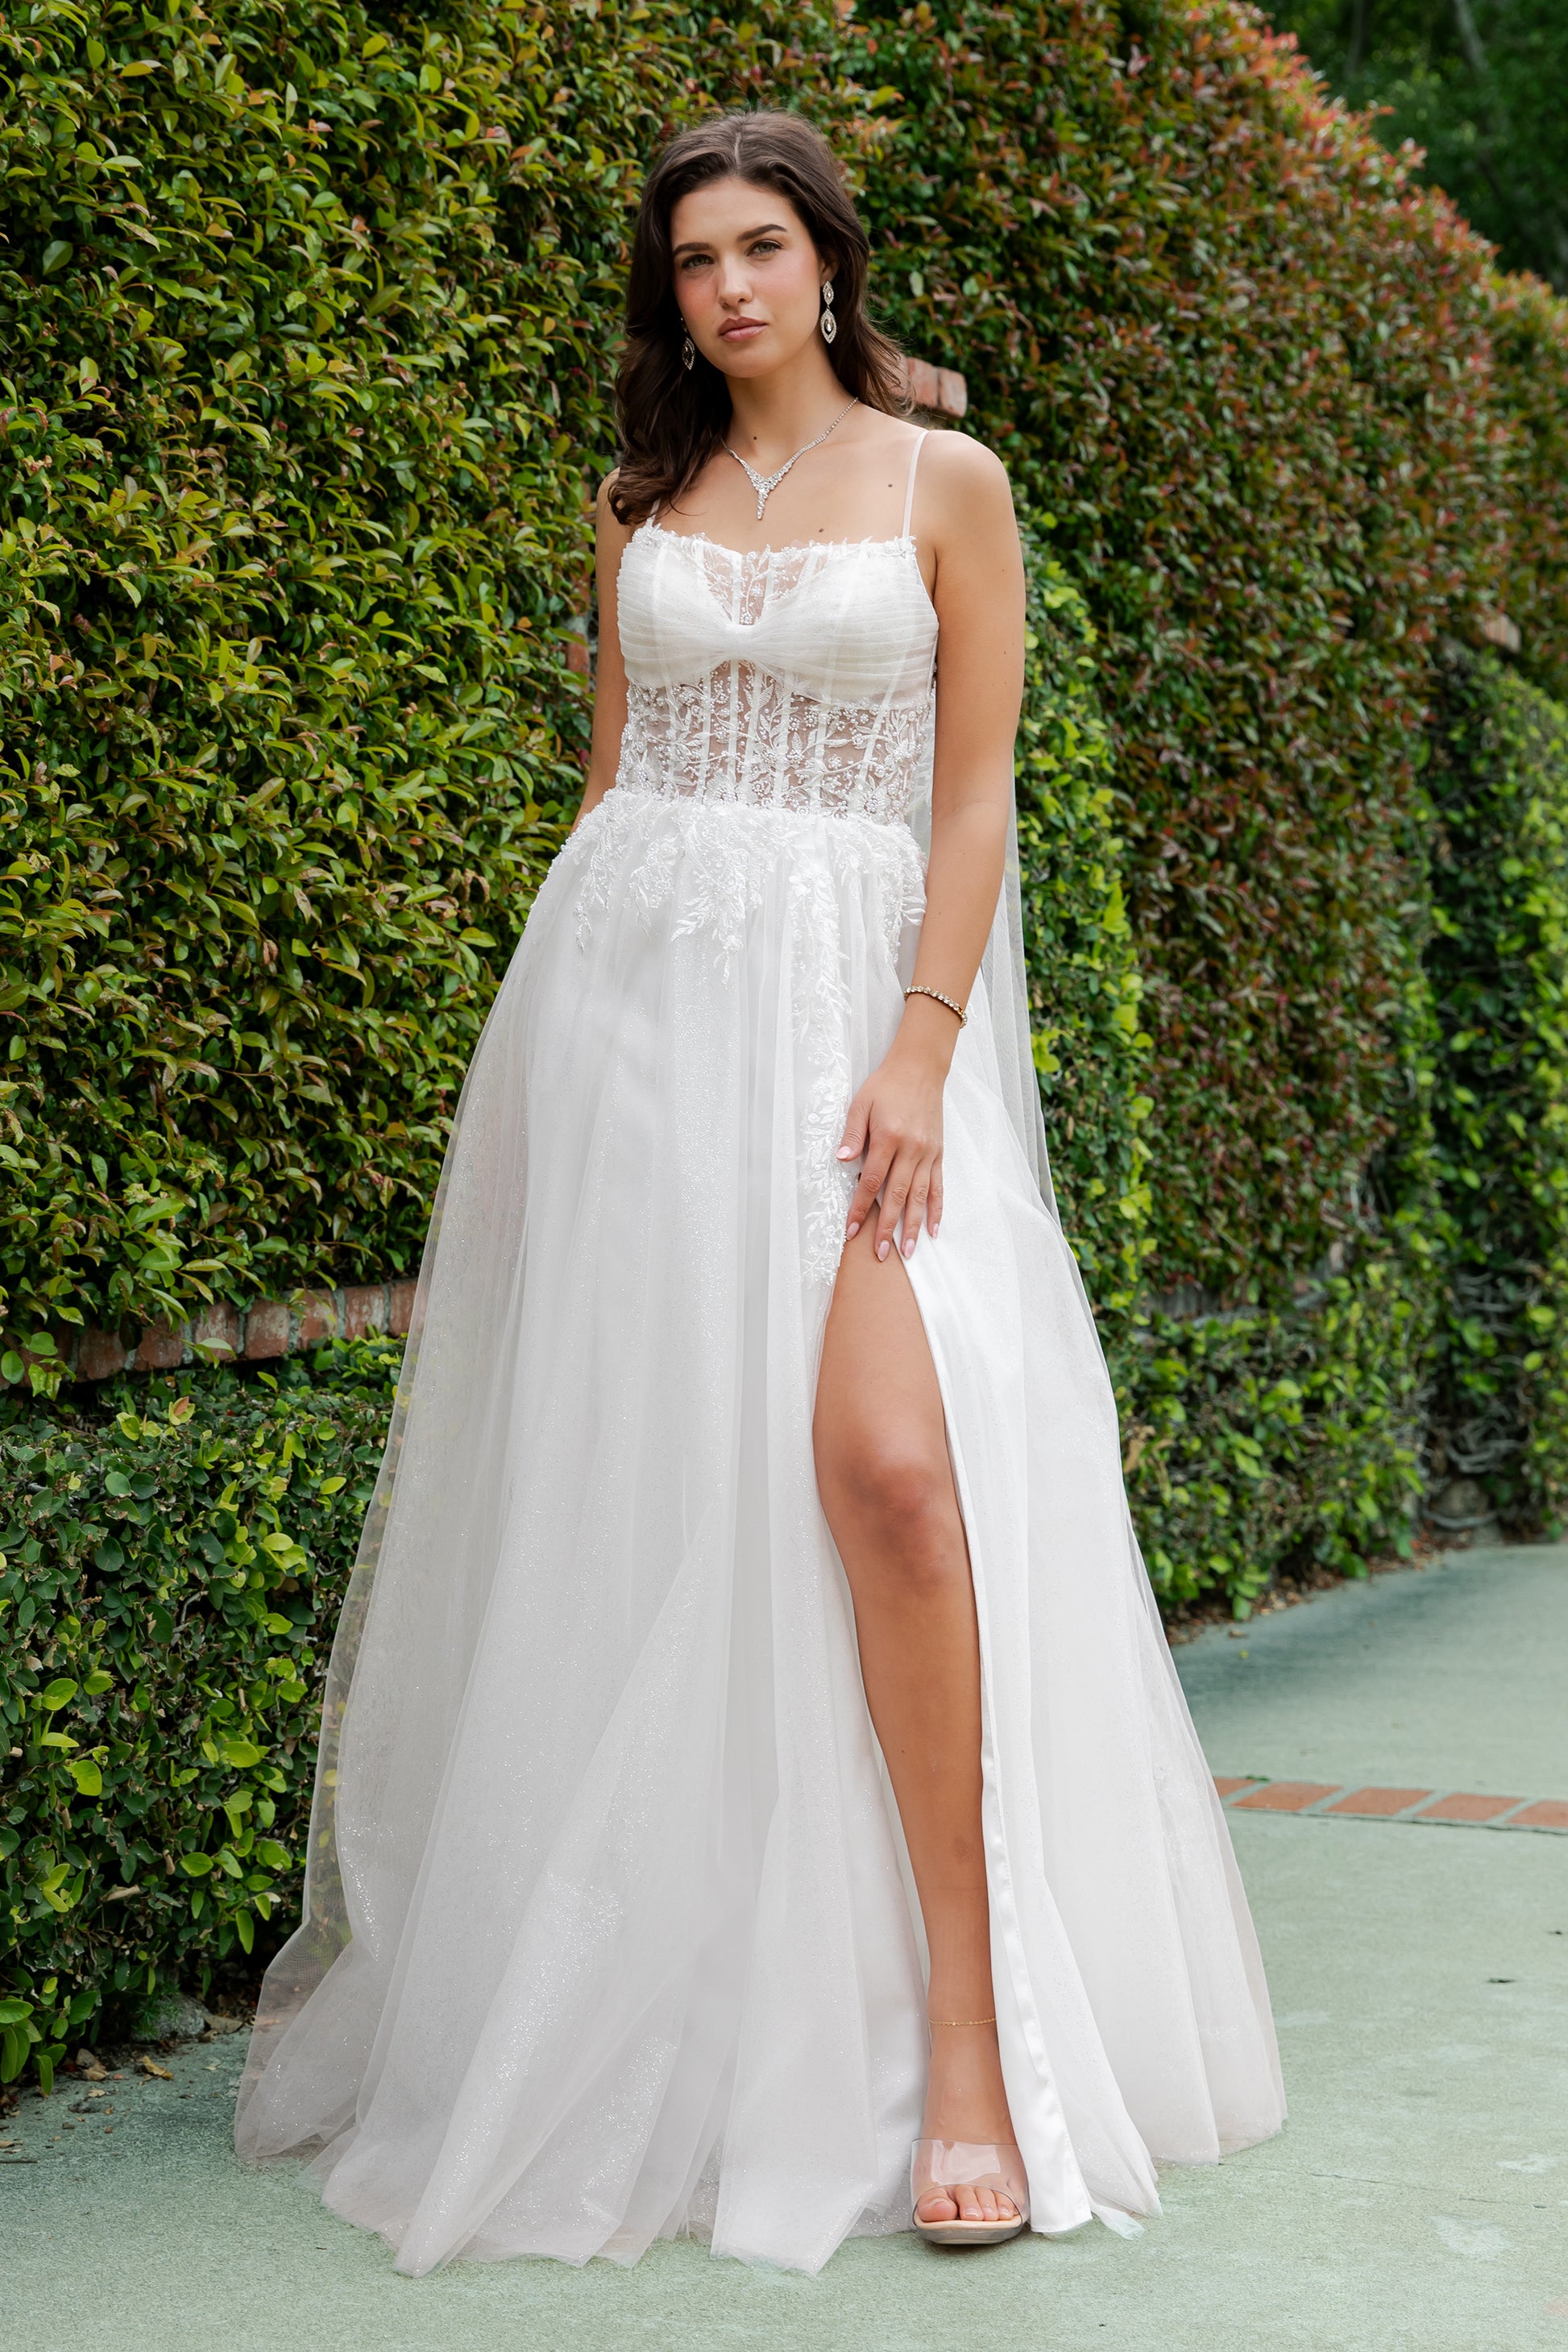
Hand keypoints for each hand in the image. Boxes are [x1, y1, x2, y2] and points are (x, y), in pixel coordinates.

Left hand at [837, 1034, 946, 1259]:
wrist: (920, 1068)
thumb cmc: (886, 1085)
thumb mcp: (860, 1103)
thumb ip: (852, 1135)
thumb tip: (841, 1161)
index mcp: (888, 1138)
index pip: (872, 1181)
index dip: (861, 1208)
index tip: (852, 1231)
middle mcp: (911, 1149)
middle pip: (897, 1195)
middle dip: (887, 1227)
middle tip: (880, 1254)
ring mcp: (928, 1153)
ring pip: (920, 1196)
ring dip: (914, 1226)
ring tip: (909, 1252)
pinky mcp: (938, 1153)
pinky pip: (938, 1186)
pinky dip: (937, 1209)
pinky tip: (934, 1229)